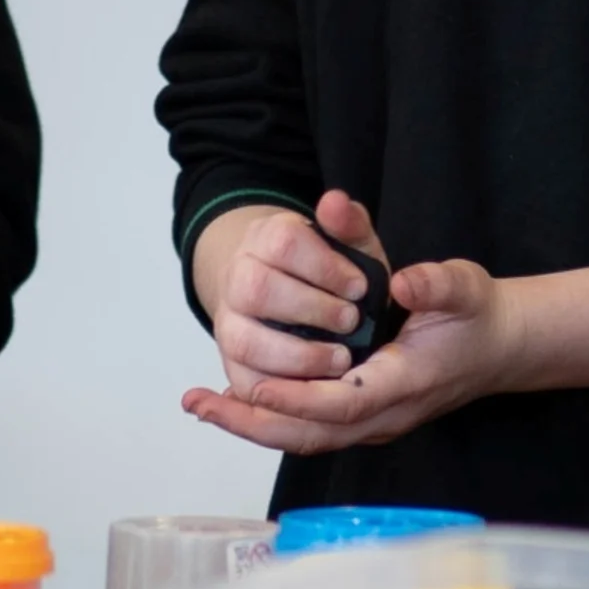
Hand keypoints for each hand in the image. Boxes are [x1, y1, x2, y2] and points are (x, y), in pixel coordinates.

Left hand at [184, 190, 516, 454]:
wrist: (499, 347)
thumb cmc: (475, 315)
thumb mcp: (463, 285)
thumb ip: (434, 280)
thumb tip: (402, 278)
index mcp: (406, 382)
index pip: (343, 404)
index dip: (296, 398)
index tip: (253, 386)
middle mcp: (386, 414)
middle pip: (311, 435)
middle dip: (254, 423)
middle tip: (201, 404)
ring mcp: (374, 422)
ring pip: (306, 438)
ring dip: (253, 425)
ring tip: (203, 404)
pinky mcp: (363, 418)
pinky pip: (311, 428)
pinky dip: (272, 419)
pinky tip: (237, 402)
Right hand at [190, 192, 391, 385]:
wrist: (290, 295)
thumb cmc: (329, 275)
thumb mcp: (349, 246)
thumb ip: (349, 225)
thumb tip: (335, 201)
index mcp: (265, 238)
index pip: (284, 243)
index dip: (324, 266)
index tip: (360, 286)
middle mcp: (238, 276)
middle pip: (256, 289)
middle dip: (310, 308)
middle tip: (351, 321)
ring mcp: (229, 322)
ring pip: (245, 339)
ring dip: (296, 354)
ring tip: (340, 359)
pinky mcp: (233, 363)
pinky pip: (243, 379)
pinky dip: (279, 386)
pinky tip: (316, 384)